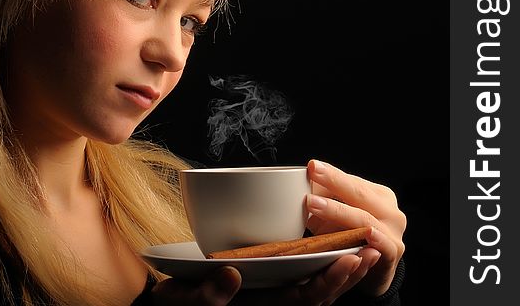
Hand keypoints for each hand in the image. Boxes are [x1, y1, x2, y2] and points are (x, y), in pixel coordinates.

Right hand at [151, 253, 372, 305]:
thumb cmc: (176, 304)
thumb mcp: (183, 301)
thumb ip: (207, 295)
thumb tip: (231, 276)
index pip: (302, 300)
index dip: (328, 281)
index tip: (349, 259)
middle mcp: (269, 305)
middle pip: (318, 297)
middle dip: (347, 276)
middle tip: (373, 250)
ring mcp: (270, 298)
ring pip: (315, 290)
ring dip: (341, 272)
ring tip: (365, 248)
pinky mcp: (266, 289)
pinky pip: (302, 282)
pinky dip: (322, 268)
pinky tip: (334, 249)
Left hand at [305, 159, 406, 297]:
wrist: (373, 270)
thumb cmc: (353, 237)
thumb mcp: (338, 214)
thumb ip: (326, 198)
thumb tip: (301, 182)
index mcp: (378, 196)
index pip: (351, 181)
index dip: (331, 173)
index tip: (312, 166)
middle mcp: (389, 211)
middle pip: (358, 193)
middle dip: (334, 182)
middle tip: (313, 173)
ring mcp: (393, 232)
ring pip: (364, 219)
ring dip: (338, 211)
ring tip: (313, 203)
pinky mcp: (392, 254)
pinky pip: (383, 245)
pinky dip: (375, 239)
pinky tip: (367, 233)